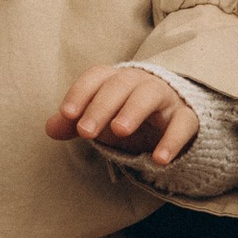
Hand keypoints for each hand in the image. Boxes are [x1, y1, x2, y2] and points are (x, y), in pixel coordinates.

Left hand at [47, 63, 198, 169]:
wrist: (174, 120)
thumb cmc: (129, 116)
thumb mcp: (101, 120)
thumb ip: (74, 124)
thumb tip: (50, 128)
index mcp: (116, 79)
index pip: (97, 77)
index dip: (81, 92)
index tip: (67, 115)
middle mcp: (141, 82)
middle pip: (120, 85)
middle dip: (101, 106)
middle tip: (85, 131)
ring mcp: (166, 97)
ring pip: (150, 95)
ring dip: (132, 110)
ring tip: (119, 131)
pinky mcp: (187, 117)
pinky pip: (183, 123)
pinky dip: (172, 140)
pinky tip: (159, 160)